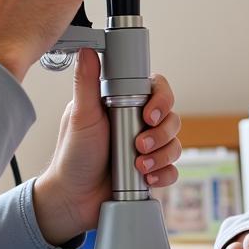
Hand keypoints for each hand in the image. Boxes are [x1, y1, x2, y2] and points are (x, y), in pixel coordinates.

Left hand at [31, 49, 178, 245]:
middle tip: (140, 144)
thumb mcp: (80, 116)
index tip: (149, 114)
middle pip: (171, 117)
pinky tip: (147, 178)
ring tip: (140, 165)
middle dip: (161, 133)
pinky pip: (173, 169)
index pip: (156, 90)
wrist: (72, 198)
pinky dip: (164, 173)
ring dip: (162, 154)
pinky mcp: (151, 171)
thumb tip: (87, 51)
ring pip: (175, 143)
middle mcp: (137, 124)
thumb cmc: (73, 154)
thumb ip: (85, 83)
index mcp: (122, 104)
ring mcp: (146, 148)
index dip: (161, 99)